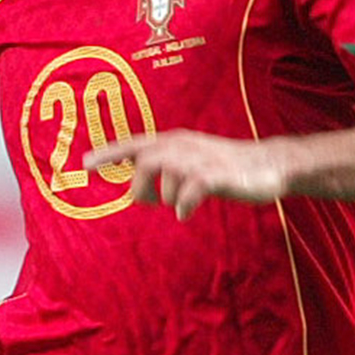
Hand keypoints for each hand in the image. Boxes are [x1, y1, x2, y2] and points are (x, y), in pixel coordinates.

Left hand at [90, 129, 290, 218]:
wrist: (270, 164)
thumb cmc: (226, 164)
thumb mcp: (192, 156)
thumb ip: (164, 161)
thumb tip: (137, 176)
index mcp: (174, 141)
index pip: (134, 145)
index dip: (109, 154)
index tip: (84, 164)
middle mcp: (183, 146)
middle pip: (144, 164)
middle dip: (142, 189)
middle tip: (154, 203)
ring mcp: (199, 161)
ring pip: (165, 182)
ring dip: (168, 199)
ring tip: (182, 204)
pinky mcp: (215, 177)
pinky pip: (187, 196)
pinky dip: (184, 207)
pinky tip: (188, 213)